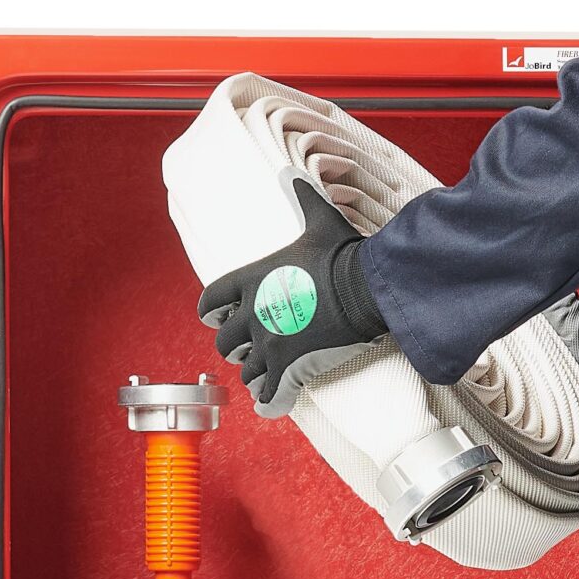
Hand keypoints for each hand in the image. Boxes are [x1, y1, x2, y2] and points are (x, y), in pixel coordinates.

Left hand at [196, 177, 389, 411]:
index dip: (212, 312)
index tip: (217, 318)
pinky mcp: (290, 368)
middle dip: (234, 347)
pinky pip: (270, 395)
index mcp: (252, 279)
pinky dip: (269, 402)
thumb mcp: (319, 221)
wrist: (368, 289)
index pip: (210, 301)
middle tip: (248, 348)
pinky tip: (270, 405)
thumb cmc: (345, 255)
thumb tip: (291, 173)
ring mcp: (270, 344)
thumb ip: (300, 196)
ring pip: (246, 370)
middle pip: (224, 342)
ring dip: (254, 373)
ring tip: (264, 376)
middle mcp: (254, 314)